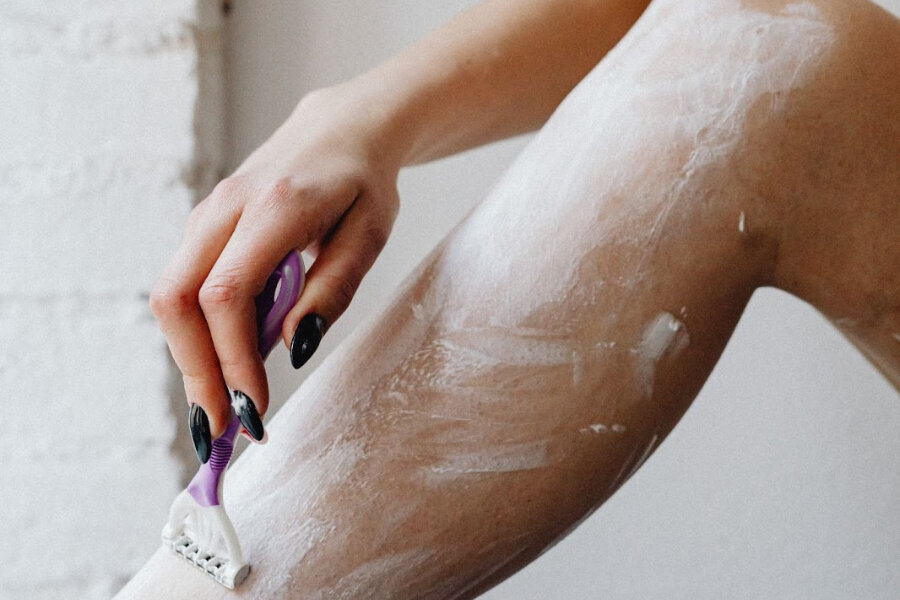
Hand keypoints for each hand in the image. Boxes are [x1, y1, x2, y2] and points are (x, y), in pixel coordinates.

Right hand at [149, 87, 399, 459]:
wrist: (341, 129)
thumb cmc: (363, 184)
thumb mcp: (369, 236)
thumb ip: (331, 289)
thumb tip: (290, 348)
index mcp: (274, 208)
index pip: (227, 294)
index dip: (232, 359)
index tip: (255, 410)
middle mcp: (225, 208)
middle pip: (177, 300)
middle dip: (195, 372)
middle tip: (222, 430)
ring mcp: (206, 215)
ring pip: (171, 297)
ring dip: (189, 359)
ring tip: (220, 411)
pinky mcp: (203, 227)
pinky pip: (184, 287)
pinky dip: (196, 334)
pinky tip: (222, 368)